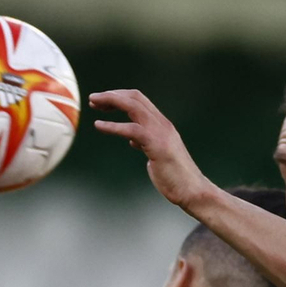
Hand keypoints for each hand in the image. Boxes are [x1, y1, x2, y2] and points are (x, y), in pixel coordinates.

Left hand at [89, 88, 209, 209]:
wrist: (192, 191)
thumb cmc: (175, 178)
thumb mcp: (157, 156)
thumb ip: (145, 144)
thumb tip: (132, 140)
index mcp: (162, 125)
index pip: (139, 101)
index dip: (120, 97)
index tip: (103, 103)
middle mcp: (161, 123)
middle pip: (134, 97)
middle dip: (112, 95)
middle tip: (93, 99)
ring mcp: (160, 132)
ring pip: (132, 106)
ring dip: (111, 101)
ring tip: (93, 104)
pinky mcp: (156, 144)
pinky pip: (131, 129)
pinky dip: (112, 126)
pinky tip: (98, 126)